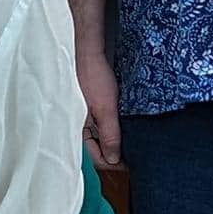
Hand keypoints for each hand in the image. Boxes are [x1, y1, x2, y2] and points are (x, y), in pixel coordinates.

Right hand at [75, 46, 121, 169]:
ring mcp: (84, 117)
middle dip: (115, 153)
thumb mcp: (105, 109)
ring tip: (131, 138)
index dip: (116, 162)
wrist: (88, 51)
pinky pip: (101, 125)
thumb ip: (109, 136)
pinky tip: (123, 124)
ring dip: (115, 140)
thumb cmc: (93, 77)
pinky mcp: (90, 107)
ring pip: (101, 138)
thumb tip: (114, 159)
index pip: (97, 158)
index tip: (133, 161)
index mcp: (78, 130)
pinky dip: (112, 127)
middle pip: (98, 150)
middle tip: (135, 152)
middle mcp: (79, 126)